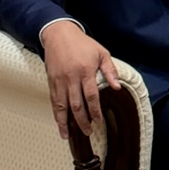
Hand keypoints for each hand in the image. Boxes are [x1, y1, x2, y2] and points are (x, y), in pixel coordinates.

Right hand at [40, 19, 120, 138]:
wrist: (58, 34)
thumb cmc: (82, 43)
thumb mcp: (101, 53)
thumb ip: (110, 70)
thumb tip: (117, 87)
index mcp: (85, 71)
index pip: (91, 96)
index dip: (95, 110)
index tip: (99, 120)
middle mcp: (71, 78)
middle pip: (76, 104)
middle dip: (82, 121)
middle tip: (88, 132)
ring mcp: (59, 81)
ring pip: (61, 106)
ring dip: (65, 122)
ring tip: (68, 135)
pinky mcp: (51, 81)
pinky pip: (53, 101)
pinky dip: (56, 113)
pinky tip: (59, 123)